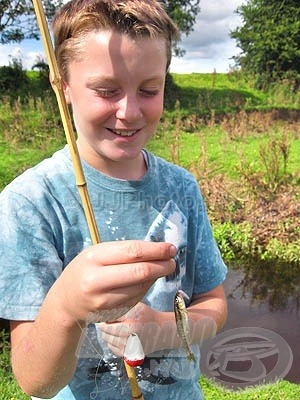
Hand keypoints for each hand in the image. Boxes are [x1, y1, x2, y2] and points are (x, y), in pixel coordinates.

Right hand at [48, 240, 175, 324]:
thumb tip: (158, 250)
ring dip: (157, 277)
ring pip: (141, 287)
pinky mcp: (111, 313)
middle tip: (173, 261)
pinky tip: (147, 281)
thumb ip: (123, 251)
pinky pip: (137, 298)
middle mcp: (96, 280)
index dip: (156, 250)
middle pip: (140, 272)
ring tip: (162, 268)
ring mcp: (104, 300)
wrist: (66, 302)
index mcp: (94, 258)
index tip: (171, 248)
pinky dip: (147, 288)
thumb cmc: (86, 269)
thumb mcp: (97, 253)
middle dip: (162, 265)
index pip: (132, 252)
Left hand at [99, 302, 163, 356]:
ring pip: (107, 340)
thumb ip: (120, 308)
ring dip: (106, 334)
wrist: (160, 331)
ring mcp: (129, 347)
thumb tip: (103, 312)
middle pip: (106, 330)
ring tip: (113, 328)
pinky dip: (111, 342)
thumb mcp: (136, 306)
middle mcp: (130, 335)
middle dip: (103, 325)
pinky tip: (117, 336)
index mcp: (132, 321)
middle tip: (106, 321)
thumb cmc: (147, 316)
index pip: (108, 319)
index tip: (103, 315)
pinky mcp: (129, 355)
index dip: (104, 316)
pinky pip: (112, 348)